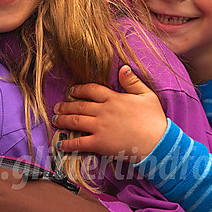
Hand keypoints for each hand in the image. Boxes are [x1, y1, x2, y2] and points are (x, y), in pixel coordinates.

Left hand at [52, 65, 167, 161]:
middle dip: (66, 106)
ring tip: (55, 120)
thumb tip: (123, 67)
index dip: (79, 90)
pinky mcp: (99, 143)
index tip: (72, 91)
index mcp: (113, 98)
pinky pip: (79, 142)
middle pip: (79, 106)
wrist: (157, 142)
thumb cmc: (154, 119)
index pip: (92, 90)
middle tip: (57, 107)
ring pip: (75, 121)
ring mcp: (100, 127)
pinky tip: (60, 143)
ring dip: (63, 120)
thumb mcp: (147, 95)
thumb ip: (132, 81)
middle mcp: (103, 111)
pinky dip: (68, 143)